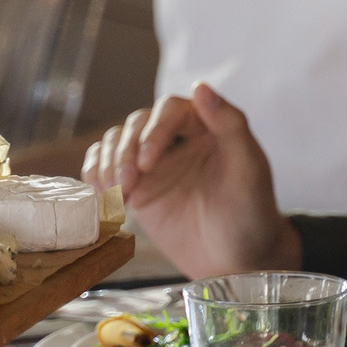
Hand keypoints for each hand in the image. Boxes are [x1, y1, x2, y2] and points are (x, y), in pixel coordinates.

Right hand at [82, 83, 298, 279]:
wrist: (236, 260)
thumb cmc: (251, 213)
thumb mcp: (248, 169)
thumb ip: (230, 125)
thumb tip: (201, 86)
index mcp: (209, 126)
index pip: (171, 109)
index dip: (154, 130)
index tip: (148, 162)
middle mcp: (179, 138)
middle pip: (138, 123)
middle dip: (126, 151)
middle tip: (127, 184)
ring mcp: (155, 162)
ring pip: (117, 142)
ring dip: (108, 162)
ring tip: (115, 193)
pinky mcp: (138, 186)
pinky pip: (106, 167)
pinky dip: (95, 174)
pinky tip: (100, 192)